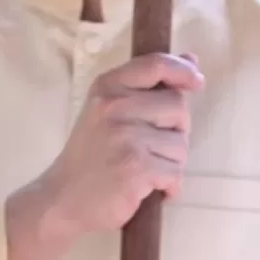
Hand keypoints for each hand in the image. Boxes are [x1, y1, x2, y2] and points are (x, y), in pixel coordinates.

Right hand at [37, 52, 202, 237]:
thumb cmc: (92, 156)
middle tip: (152, 149)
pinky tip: (149, 189)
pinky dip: (170, 187)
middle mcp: (115, 107)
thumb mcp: (109, 112)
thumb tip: (192, 61)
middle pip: (178, 107)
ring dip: (171, 164)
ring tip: (144, 171)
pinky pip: (175, 173)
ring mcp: (125, 137)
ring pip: (181, 145)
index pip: (155, 65)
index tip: (197, 82)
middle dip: (176, 131)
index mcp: (108, 88)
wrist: (62, 199)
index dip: (183, 70)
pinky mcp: (136, 167)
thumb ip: (148, 87)